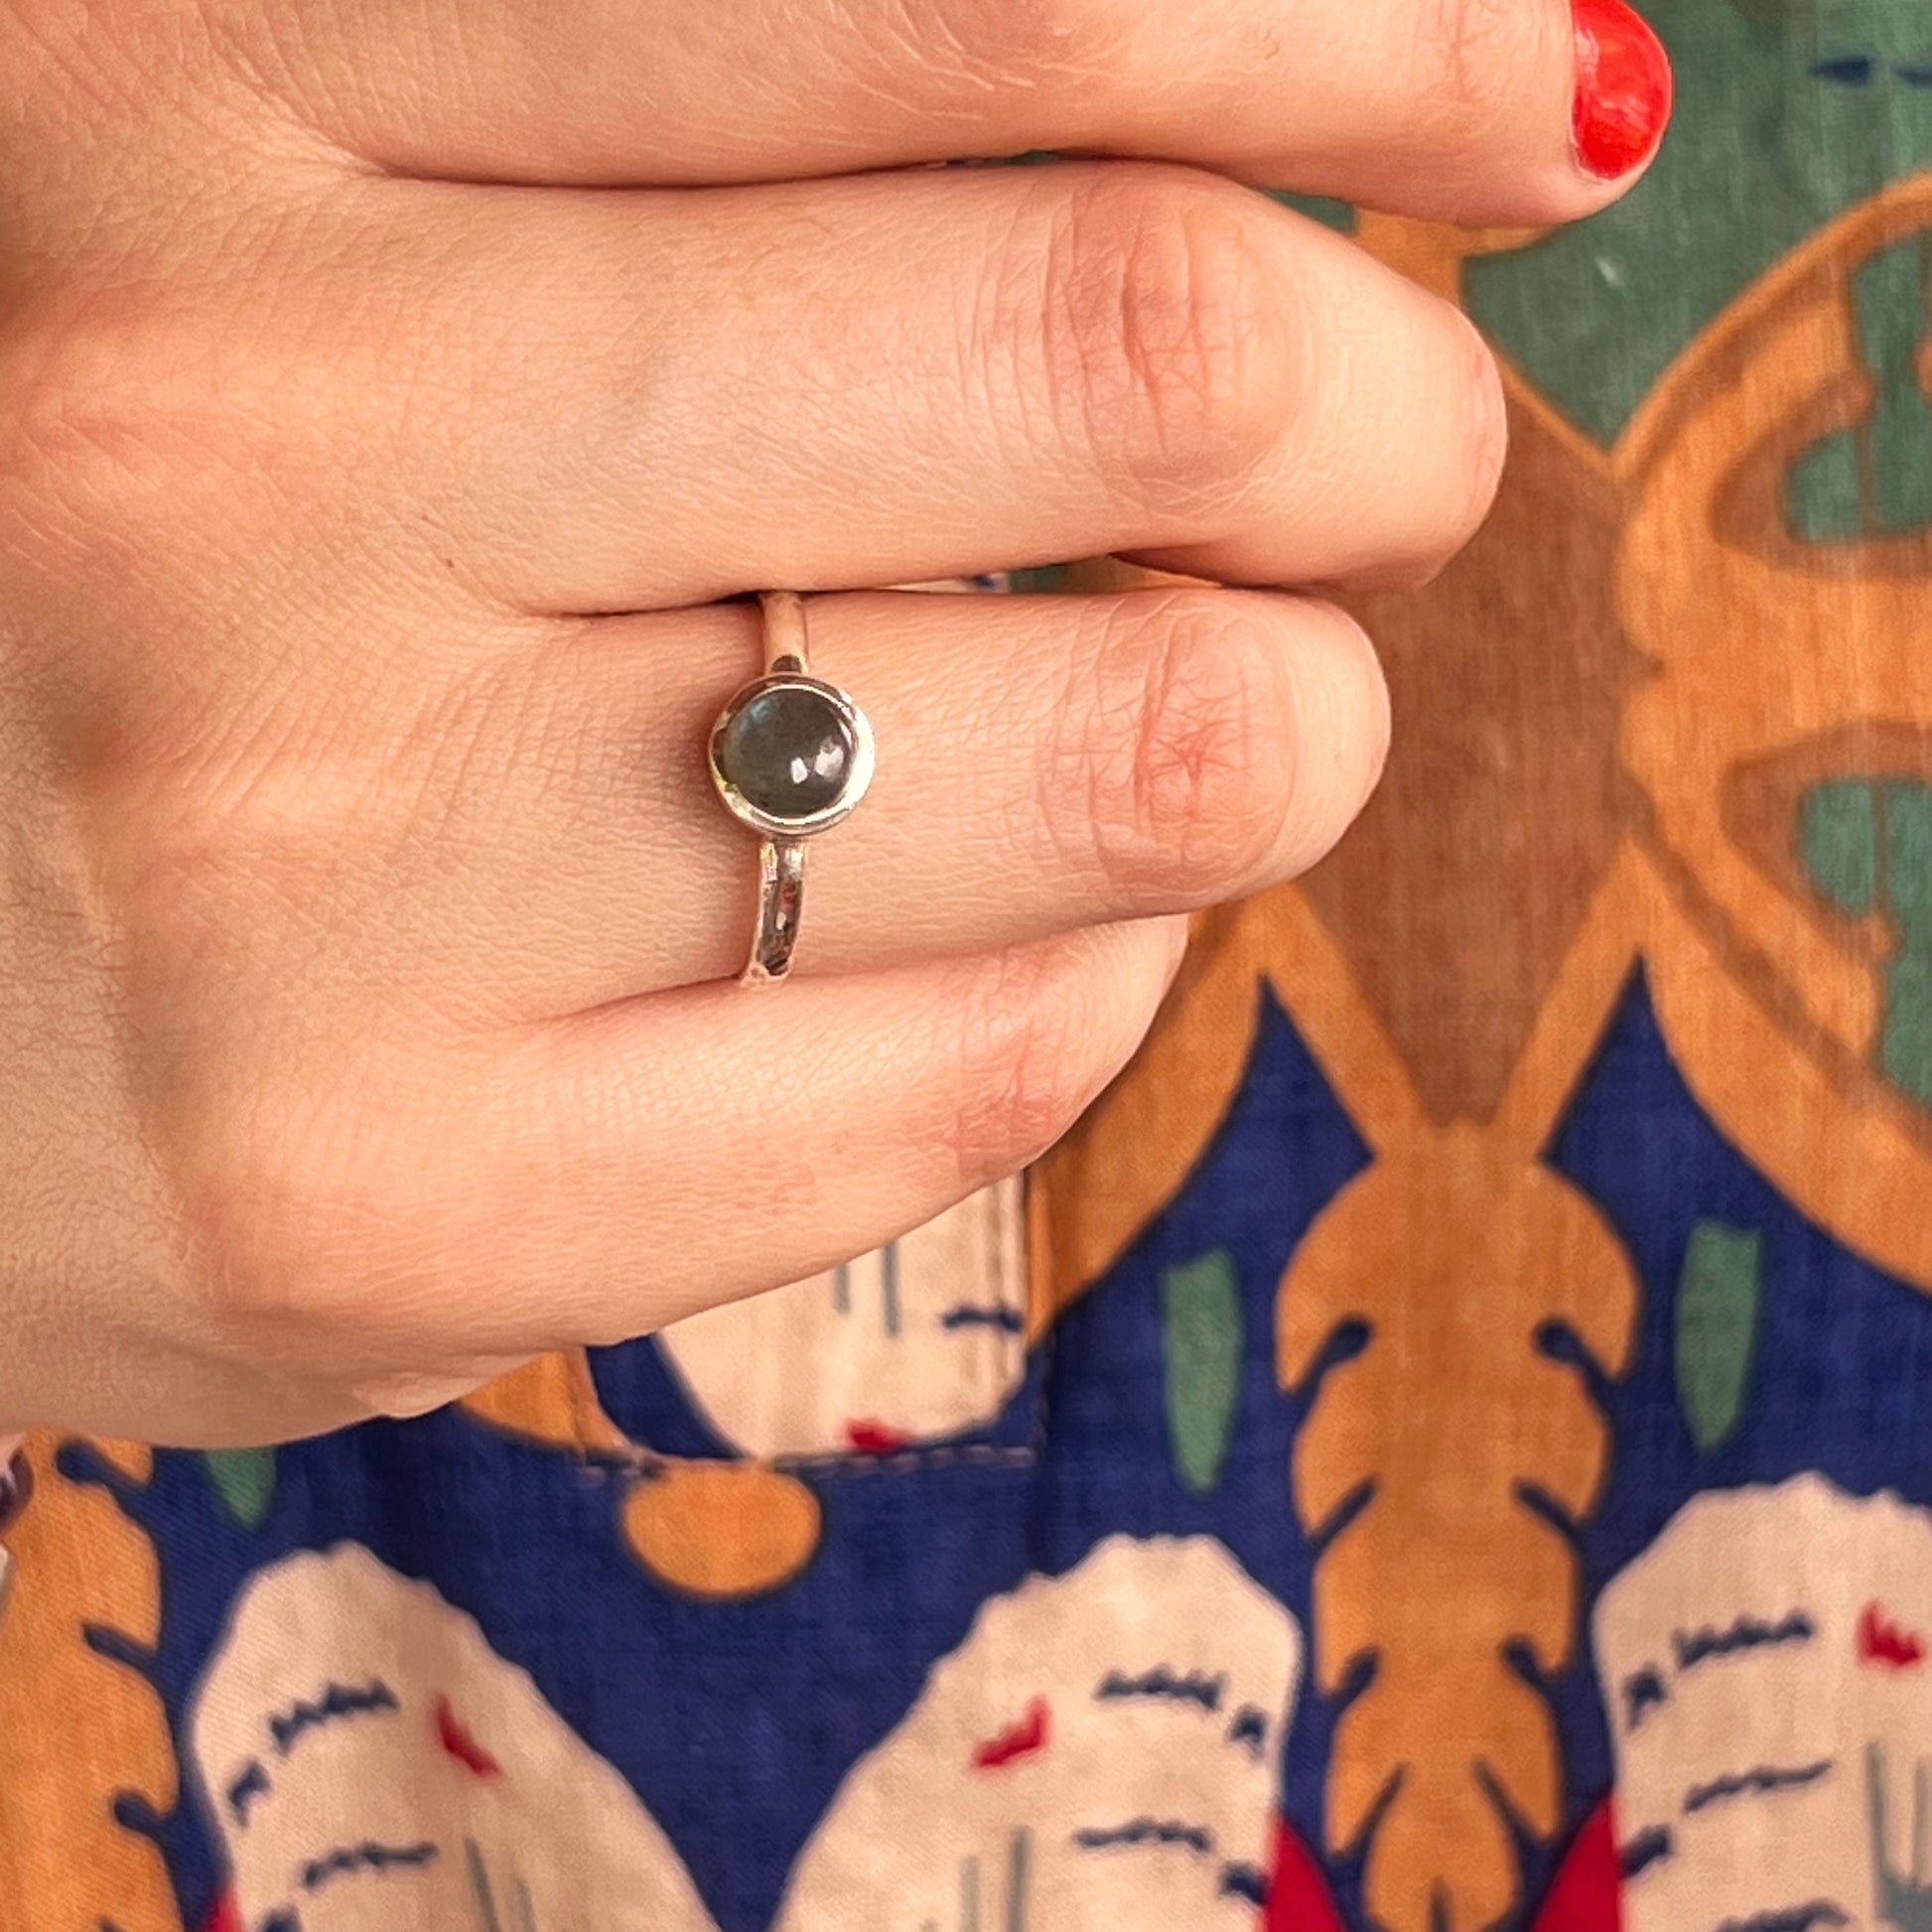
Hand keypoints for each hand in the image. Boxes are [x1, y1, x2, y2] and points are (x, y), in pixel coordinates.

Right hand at [0, 0, 1667, 1442]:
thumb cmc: (92, 564)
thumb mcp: (296, 215)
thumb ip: (695, 154)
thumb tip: (1241, 157)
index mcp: (205, 87)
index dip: (1348, 33)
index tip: (1532, 110)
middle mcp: (238, 451)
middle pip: (1144, 350)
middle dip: (1378, 426)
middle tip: (1366, 478)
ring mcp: (301, 873)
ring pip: (1152, 747)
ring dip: (1269, 728)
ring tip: (1178, 721)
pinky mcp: (374, 1212)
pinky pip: (985, 1074)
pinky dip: (1093, 985)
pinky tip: (995, 942)